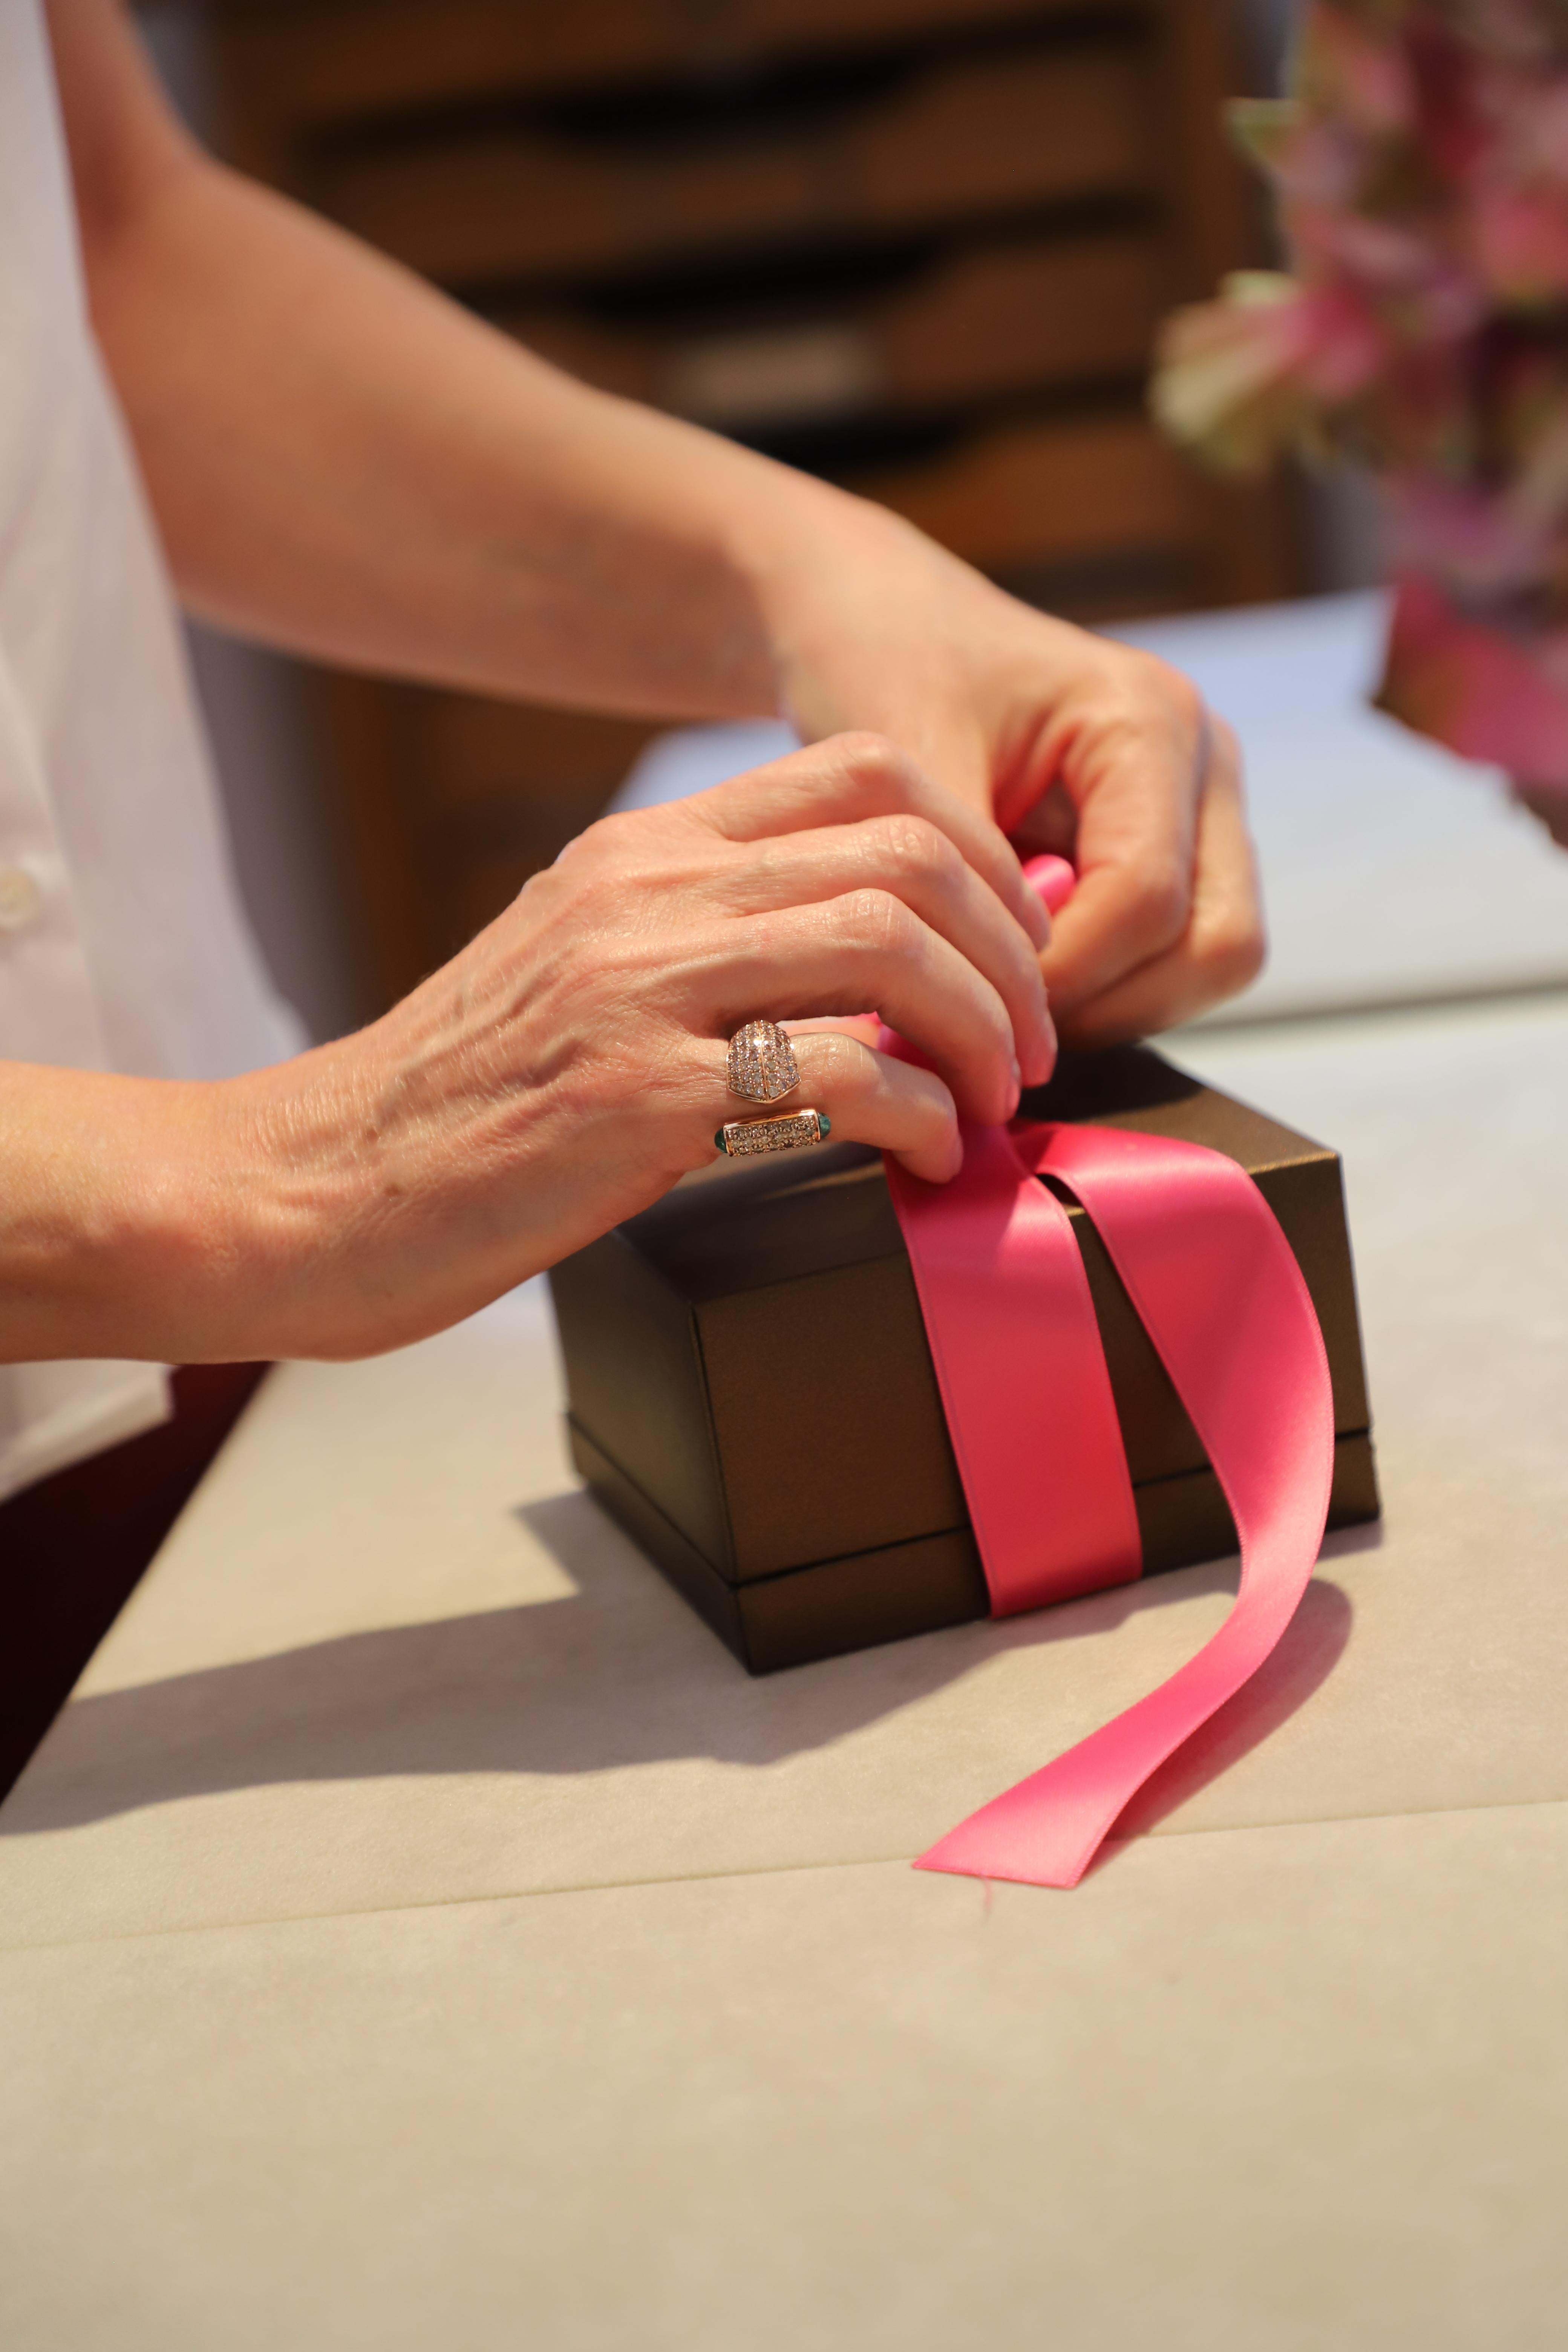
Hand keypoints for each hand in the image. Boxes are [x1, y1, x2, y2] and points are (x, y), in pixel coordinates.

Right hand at [152, 733, 1051, 1362]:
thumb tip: (853, 970)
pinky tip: (925, 1153)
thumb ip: (700, 941)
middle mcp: (643, 894)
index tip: (1013, 945)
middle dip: (1009, 951)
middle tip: (1030, 1042)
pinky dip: (917, 1114)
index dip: (980, 852)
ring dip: (983, 1030)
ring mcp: (635, 989)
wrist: (314, 1186)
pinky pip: (836, 1073)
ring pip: (888, 945)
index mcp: (638, 852)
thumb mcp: (578, 973)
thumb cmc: (460, 1103)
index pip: (864, 773)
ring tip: (995, 1100)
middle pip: (904, 853)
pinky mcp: (632, 1098)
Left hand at [764, 503, 1264, 1042]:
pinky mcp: (1182, 851)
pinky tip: (1020, 979)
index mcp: (1150, 719)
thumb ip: (958, 877)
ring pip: (1210, 964)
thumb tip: (981, 1006)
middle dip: (1105, 1003)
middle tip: (998, 1025)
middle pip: (1217, 945)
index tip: (971, 1006)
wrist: (890, 628)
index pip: (1146, 898)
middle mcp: (1204, 764)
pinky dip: (1104, 989)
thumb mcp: (905, 762)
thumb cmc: (892, 668)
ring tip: (1003, 1003)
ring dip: (1109, 1006)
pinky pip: (1175, 959)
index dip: (1062, 975)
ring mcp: (1205, 810)